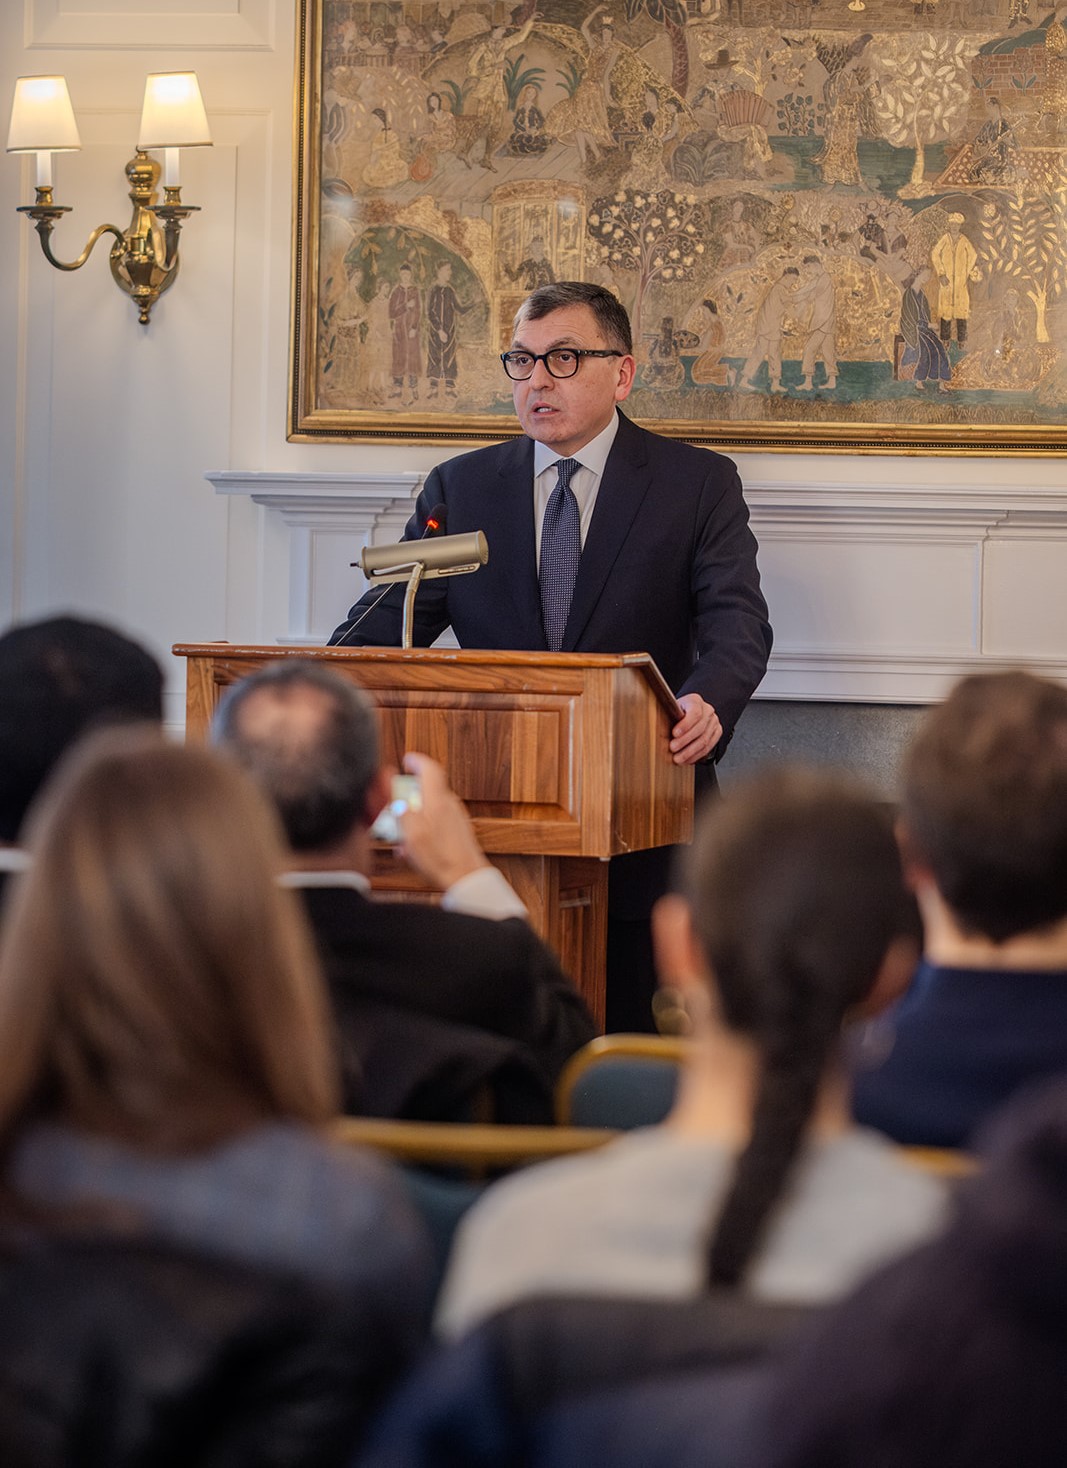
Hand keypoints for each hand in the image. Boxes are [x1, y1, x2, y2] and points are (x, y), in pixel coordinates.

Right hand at [396, 751, 489, 888]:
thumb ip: (401, 812)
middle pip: (427, 788)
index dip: (417, 761)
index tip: (407, 760)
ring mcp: (455, 817)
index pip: (430, 768)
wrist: (466, 876)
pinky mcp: (457, 830)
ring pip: (430, 808)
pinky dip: (423, 829)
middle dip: (409, 794)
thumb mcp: (411, 834)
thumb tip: (394, 798)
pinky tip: (413, 847)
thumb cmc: (441, 858)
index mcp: (438, 800)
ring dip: (414, 816)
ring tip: (402, 835)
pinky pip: (436, 822)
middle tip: (395, 803)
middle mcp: (449, 804)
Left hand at [670, 694, 722, 764]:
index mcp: (695, 701)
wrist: (689, 714)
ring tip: (678, 758)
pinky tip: (687, 760)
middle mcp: (707, 710)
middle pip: (699, 728)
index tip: (674, 733)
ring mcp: (714, 722)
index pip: (694, 713)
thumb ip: (668, 717)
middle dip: (685, 741)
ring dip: (690, 752)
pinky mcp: (717, 733)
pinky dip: (696, 755)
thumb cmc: (678, 712)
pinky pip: (708, 747)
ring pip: (704, 740)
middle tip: (673, 748)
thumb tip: (658, 729)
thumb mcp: (671, 710)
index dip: (685, 725)